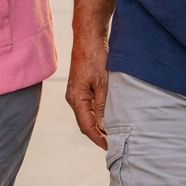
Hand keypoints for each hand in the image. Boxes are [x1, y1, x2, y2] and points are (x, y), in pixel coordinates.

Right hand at [65, 35, 109, 149]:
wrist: (88, 39)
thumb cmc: (95, 58)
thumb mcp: (102, 83)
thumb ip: (102, 106)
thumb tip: (103, 126)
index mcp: (76, 98)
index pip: (86, 126)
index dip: (97, 139)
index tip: (109, 147)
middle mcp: (73, 98)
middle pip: (85, 123)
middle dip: (97, 135)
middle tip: (113, 144)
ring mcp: (75, 93)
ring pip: (86, 115)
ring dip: (97, 125)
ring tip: (111, 134)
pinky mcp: (80, 88)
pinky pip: (87, 107)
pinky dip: (96, 115)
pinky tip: (106, 117)